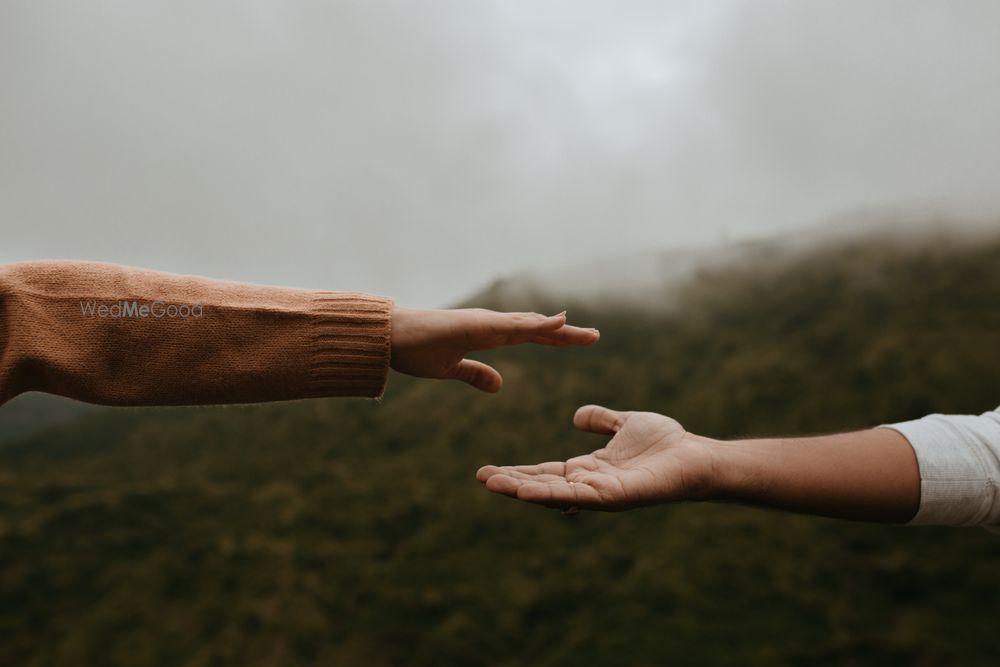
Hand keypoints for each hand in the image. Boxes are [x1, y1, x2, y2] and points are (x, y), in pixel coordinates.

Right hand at [390, 307, 598, 391]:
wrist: (389, 339)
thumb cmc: (415, 350)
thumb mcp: (451, 370)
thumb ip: (475, 374)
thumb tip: (499, 385)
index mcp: (488, 335)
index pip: (530, 336)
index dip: (555, 339)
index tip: (580, 341)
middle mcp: (492, 325)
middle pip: (538, 329)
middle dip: (567, 334)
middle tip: (596, 337)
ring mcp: (486, 322)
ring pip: (532, 325)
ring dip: (561, 329)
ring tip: (589, 332)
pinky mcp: (477, 324)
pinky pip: (514, 324)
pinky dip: (539, 323)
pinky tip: (560, 321)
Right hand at [476, 405, 717, 509]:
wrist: (696, 455)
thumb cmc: (666, 443)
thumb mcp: (625, 423)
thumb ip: (602, 420)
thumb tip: (577, 416)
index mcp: (589, 469)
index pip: (546, 472)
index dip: (518, 471)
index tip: (488, 471)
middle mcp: (591, 485)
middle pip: (544, 485)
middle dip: (513, 483)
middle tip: (482, 479)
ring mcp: (602, 493)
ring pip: (557, 494)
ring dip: (525, 490)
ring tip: (497, 485)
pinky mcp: (617, 497)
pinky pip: (581, 497)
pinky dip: (553, 494)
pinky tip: (530, 490)